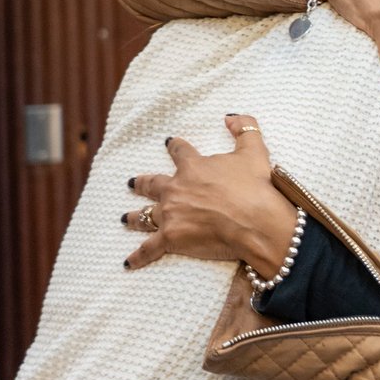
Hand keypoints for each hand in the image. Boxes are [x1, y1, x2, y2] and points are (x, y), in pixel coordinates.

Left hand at [122, 114, 296, 275]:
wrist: (255, 220)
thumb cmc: (255, 186)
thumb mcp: (254, 150)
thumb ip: (244, 128)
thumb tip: (231, 117)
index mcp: (193, 167)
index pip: (180, 151)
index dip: (175, 146)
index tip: (169, 142)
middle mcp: (176, 189)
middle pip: (152, 184)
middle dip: (142, 183)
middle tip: (132, 183)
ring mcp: (170, 214)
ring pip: (144, 215)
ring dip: (133, 217)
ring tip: (124, 218)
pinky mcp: (171, 238)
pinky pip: (149, 248)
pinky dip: (138, 256)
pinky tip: (129, 263)